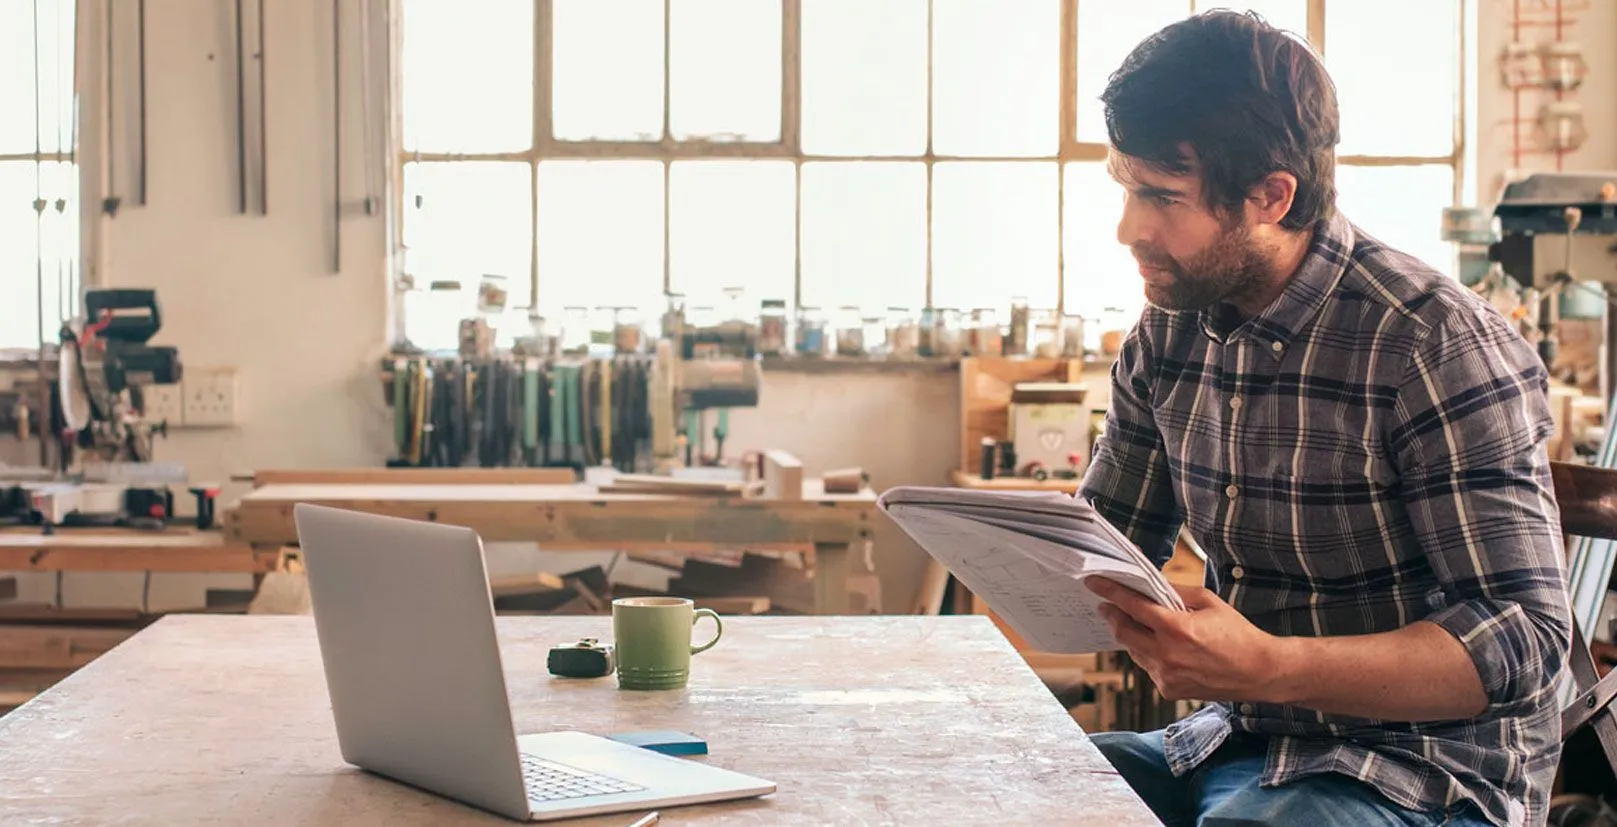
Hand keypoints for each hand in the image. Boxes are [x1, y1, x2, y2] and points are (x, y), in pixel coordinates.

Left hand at [1086, 578, 1288, 702]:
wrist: (1259, 672)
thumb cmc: (1238, 634)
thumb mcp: (1209, 602)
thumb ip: (1175, 592)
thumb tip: (1150, 585)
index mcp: (1176, 628)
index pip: (1132, 606)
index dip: (1110, 592)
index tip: (1093, 583)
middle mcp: (1166, 655)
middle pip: (1122, 631)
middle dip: (1113, 615)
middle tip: (1109, 604)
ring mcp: (1165, 676)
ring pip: (1133, 651)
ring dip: (1131, 635)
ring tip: (1139, 624)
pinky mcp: (1168, 690)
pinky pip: (1147, 667)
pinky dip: (1148, 654)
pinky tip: (1161, 646)